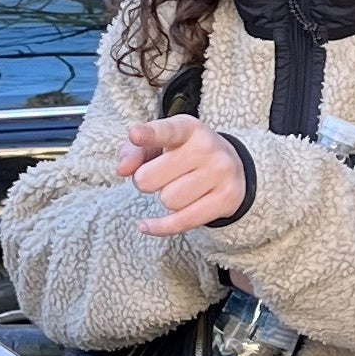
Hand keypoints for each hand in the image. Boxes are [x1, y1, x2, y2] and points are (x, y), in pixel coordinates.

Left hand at [119, 115, 247, 238]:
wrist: (232, 168)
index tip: (135, 135)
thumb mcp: (160, 144)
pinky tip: (146, 225)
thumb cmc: (184, 155)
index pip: (166, 131)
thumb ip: (135, 151)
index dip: (149, 135)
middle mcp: (207, 147)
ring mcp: (220, 173)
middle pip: (150, 177)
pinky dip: (160, 227)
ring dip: (166, 199)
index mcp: (188, 128)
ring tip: (180, 188)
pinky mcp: (226, 200)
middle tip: (160, 177)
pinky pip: (182, 222)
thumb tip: (122, 169)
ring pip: (168, 201)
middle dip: (146, 182)